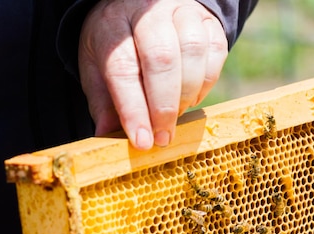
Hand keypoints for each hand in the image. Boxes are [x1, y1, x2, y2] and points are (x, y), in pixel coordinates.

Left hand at [79, 0, 228, 149]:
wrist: (144, 10)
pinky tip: (192, 96)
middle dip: (164, 106)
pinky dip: (206, 83)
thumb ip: (103, 102)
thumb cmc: (119, 47)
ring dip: (187, 94)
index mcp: (112, 26)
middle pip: (161, 58)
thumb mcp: (97, 68)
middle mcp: (147, 13)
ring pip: (192, 52)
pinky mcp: (207, 21)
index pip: (123, 68)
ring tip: (177, 114)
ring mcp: (181, 12)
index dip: (134, 109)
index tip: (142, 141)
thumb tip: (107, 136)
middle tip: (163, 137)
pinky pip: (215, 52)